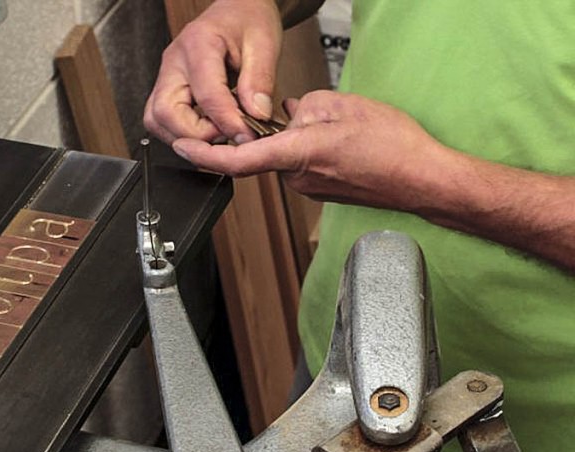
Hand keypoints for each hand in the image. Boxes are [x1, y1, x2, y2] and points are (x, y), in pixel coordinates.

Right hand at [144, 0, 282, 144]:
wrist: (237, 10)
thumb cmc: (247, 20)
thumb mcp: (264, 44)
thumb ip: (260, 80)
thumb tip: (256, 115)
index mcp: (198, 43)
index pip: (206, 95)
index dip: (226, 121)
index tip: (246, 134)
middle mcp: (173, 62)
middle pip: (165, 113)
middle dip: (197, 134)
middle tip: (228, 135)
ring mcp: (165, 77)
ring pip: (156, 121)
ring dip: (186, 137)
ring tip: (218, 133)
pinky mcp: (166, 89)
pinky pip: (161, 120)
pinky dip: (182, 132)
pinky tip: (207, 128)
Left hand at [171, 91, 449, 212]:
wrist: (422, 179)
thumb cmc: (393, 147)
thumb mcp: (343, 105)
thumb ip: (304, 105)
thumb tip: (289, 113)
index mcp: (298, 155)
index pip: (238, 159)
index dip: (204, 155)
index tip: (182, 148)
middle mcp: (297, 179)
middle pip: (266, 149)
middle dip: (280, 128)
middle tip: (318, 115)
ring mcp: (308, 189)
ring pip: (286, 155)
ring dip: (301, 138)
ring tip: (342, 130)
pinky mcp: (318, 192)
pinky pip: (302, 165)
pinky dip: (312, 149)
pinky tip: (343, 142)